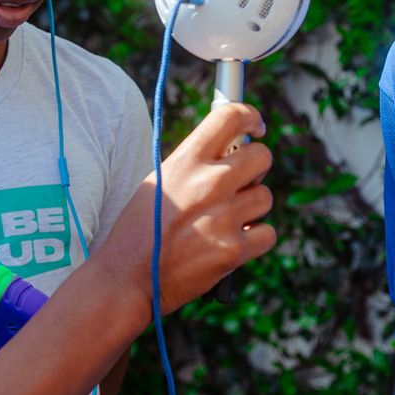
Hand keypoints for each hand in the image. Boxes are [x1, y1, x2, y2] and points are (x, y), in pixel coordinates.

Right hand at [90, 102, 275, 313]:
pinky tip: (233, 241)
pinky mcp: (233, 250)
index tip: (255, 127)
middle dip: (255, 168)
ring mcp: (224, 217)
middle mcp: (209, 183)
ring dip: (251, 208)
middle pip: (262, 156)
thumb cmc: (139, 229)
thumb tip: (229, 150)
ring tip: (225, 220)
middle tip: (241, 183)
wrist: (127, 277)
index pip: (231, 116)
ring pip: (265, 197)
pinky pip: (268, 233)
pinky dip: (255, 239)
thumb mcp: (159, 180)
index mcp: (187, 160)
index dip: (250, 117)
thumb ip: (195, 163)